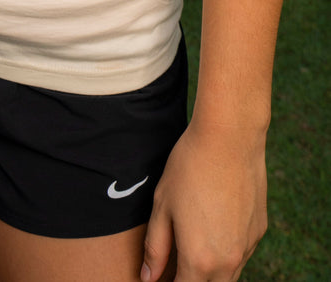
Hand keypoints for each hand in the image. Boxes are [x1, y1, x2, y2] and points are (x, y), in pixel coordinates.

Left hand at [141, 122, 266, 281]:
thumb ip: (155, 247)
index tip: (161, 275)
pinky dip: (226, 251)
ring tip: (191, 239)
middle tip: (174, 261)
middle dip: (191, 279)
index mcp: (200, 260)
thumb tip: (148, 278)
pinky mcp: (259, 232)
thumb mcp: (162, 206)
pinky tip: (214, 223)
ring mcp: (247, 248)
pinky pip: (240, 254)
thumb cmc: (189, 168)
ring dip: (210, 270)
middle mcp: (228, 262)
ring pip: (228, 275)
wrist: (230, 139)